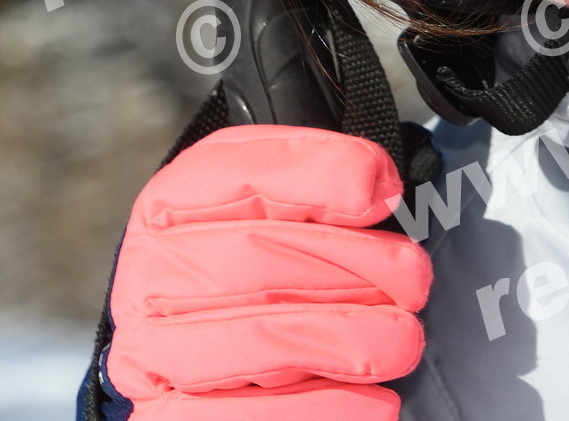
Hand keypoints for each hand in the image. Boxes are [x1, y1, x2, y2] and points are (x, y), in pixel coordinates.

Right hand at [106, 125, 432, 418]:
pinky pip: (243, 418)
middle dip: (353, 264)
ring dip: (346, 338)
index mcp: (174, 202)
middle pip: (256, 256)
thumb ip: (318, 180)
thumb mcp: (275, 203)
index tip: (384, 193)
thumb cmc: (255, 266)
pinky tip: (374, 403)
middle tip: (414, 278)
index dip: (321, 178)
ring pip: (258, 339)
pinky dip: (322, 410)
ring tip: (403, 341)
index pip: (242, 172)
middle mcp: (154, 272)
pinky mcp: (167, 416)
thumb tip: (380, 184)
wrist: (200, 351)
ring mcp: (154, 349)